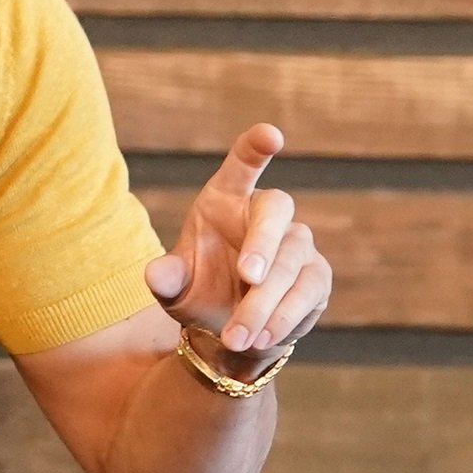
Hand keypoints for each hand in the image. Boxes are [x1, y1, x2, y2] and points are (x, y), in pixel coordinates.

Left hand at [145, 123, 332, 362]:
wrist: (228, 333)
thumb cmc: (197, 294)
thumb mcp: (173, 288)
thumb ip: (165, 278)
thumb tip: (155, 275)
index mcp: (225, 199)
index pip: (243, 164)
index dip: (255, 147)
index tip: (271, 135)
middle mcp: (265, 214)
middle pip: (276, 211)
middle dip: (263, 243)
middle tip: (248, 276)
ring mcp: (297, 243)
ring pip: (292, 260)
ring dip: (265, 300)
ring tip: (236, 334)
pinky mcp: (316, 276)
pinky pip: (309, 290)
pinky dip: (284, 317)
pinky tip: (260, 337)